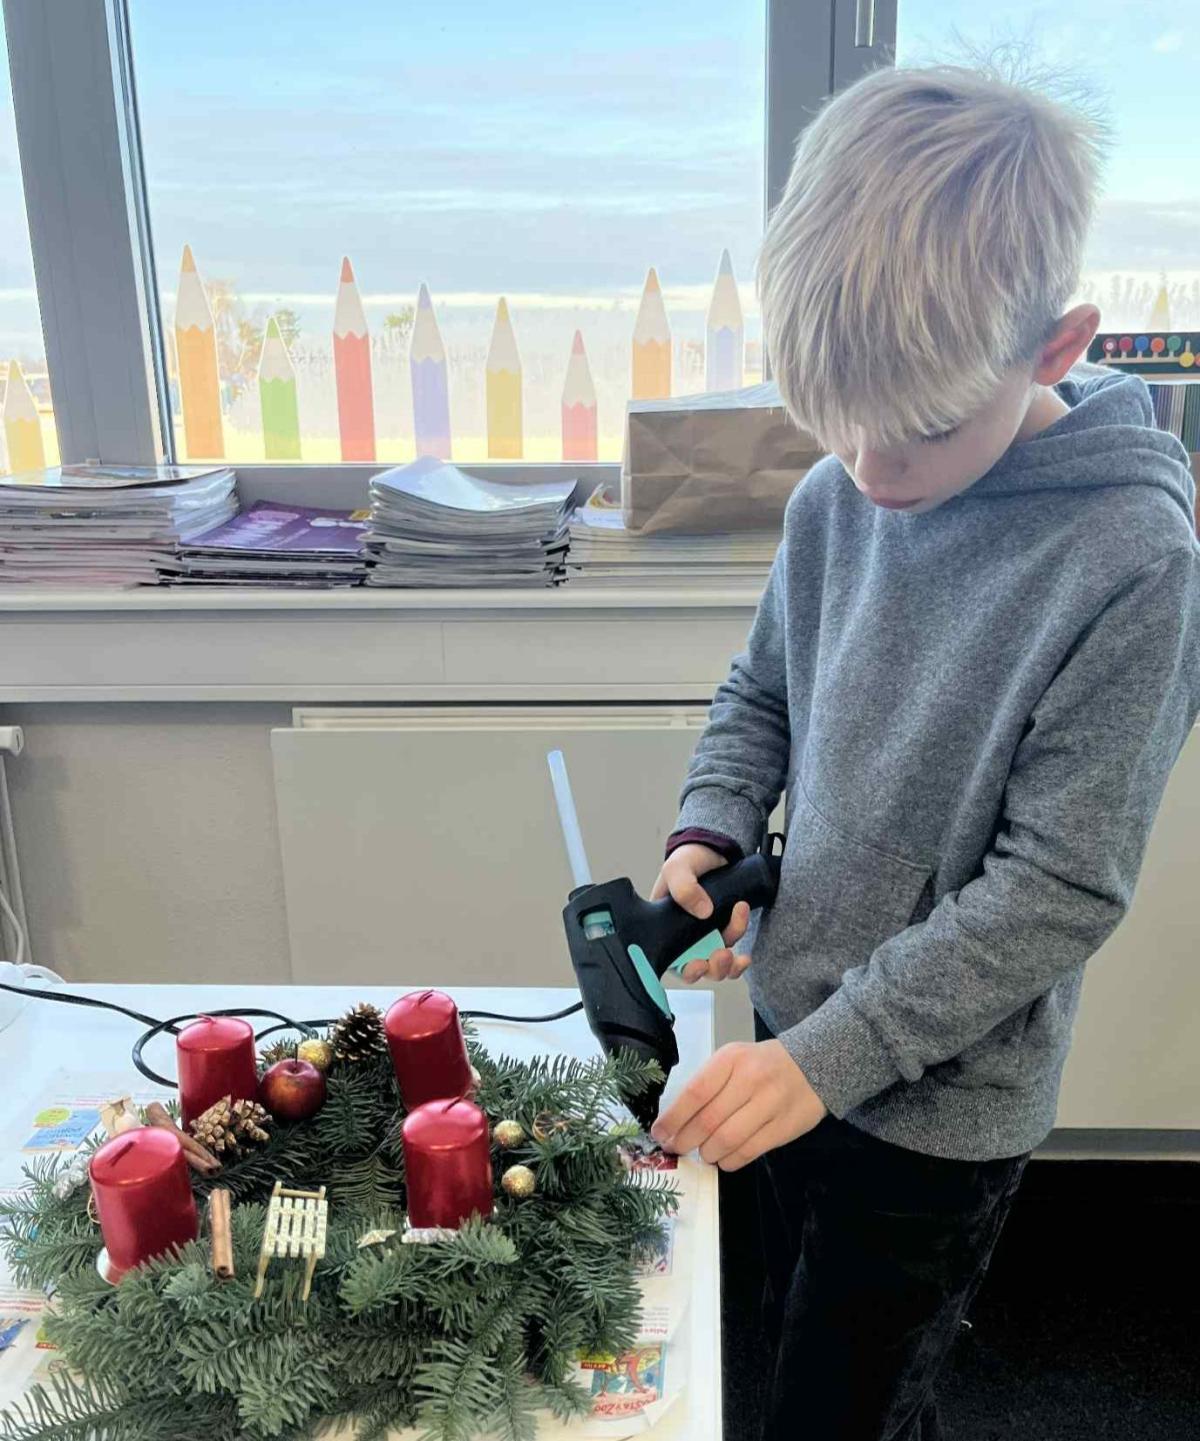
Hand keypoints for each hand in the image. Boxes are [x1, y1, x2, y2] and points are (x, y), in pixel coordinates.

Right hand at [650, 844, 752, 982]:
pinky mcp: (725, 934)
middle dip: (712, 969)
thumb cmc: (687, 860)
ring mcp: (707, 938)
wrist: (714, 850)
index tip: (696, 964)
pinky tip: (746, 955)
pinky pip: (733, 955)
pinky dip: (740, 960)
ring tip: (738, 945)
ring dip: (729, 964)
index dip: (683, 970)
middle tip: (721, 954)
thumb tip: (702, 911)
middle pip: (697, 969)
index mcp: (666, 928)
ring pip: (717, 965)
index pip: (670, 960)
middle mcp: (685, 938)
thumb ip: (683, 887)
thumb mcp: (677, 868)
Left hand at [651, 1040, 826, 1169]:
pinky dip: (730, 1161)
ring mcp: (770, 1104)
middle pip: (708, 1120)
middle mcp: (750, 1079)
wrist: (814, 1064)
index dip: (673, 1118)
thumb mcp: (733, 1060)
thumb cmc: (762, 1064)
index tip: (659, 1133)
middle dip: (685, 1140)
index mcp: (731, 1059)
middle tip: (675, 1148)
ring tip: (703, 1152)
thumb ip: (708, 1084)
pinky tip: (723, 1158)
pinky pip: (749, 1152)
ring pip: (727, 1140)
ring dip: (707, 1153)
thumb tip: (676, 1119)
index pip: (695, 1092)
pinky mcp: (784, 1127)